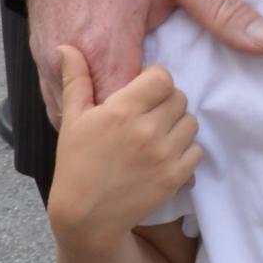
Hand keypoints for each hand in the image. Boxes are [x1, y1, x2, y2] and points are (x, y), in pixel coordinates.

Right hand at [23, 0, 262, 122]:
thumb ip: (222, 10)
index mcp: (107, 44)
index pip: (130, 115)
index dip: (156, 118)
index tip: (174, 105)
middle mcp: (72, 58)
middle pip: (101, 122)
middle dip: (129, 126)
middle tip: (157, 111)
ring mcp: (51, 56)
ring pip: (72, 116)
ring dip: (103, 121)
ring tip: (133, 110)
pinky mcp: (40, 50)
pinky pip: (57, 99)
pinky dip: (82, 107)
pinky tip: (107, 98)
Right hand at [46, 46, 200, 254]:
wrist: (87, 216)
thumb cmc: (76, 164)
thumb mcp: (72, 119)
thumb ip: (76, 79)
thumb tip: (66, 46)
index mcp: (122, 110)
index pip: (162, 77)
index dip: (155, 80)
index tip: (143, 91)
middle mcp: (147, 130)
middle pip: (179, 97)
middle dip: (166, 102)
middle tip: (149, 115)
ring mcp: (164, 155)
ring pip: (191, 122)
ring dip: (178, 125)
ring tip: (157, 135)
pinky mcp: (175, 177)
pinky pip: (197, 150)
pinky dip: (186, 151)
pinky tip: (165, 155)